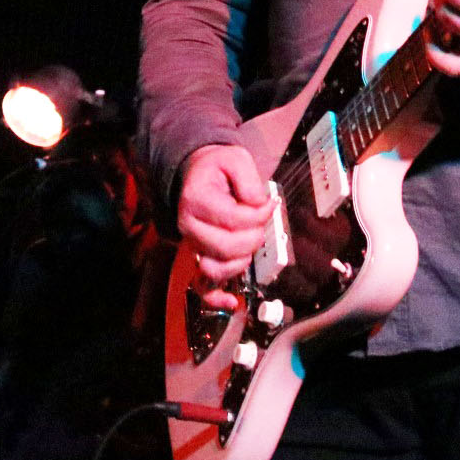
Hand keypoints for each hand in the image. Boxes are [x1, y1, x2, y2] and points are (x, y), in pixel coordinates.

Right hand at [177, 143, 272, 310]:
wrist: (198, 176)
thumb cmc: (218, 169)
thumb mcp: (236, 158)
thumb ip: (249, 179)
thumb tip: (259, 204)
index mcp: (196, 199)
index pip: (235, 219)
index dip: (260, 214)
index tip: (270, 203)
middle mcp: (189, 225)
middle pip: (227, 247)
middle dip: (254, 237)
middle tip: (261, 223)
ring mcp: (193, 244)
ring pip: (216, 269)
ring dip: (242, 260)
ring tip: (251, 241)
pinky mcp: (198, 257)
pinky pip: (203, 288)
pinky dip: (217, 298)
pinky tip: (232, 301)